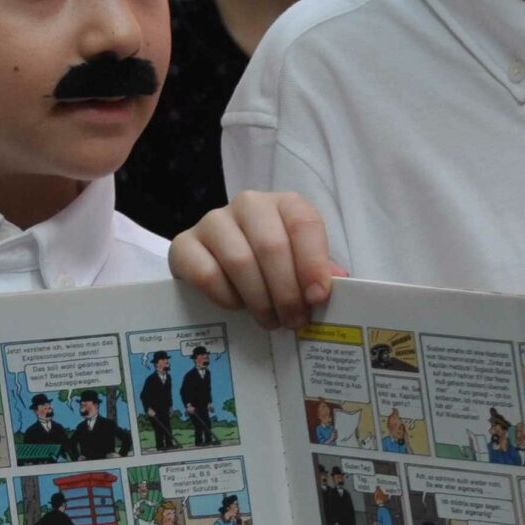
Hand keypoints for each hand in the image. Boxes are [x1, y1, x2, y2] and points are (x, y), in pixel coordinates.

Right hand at [169, 192, 343, 329]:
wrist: (216, 264)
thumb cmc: (267, 265)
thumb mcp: (298, 264)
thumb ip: (318, 271)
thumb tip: (341, 282)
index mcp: (283, 204)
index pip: (303, 224)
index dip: (313, 263)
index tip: (318, 297)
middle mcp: (249, 205)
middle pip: (271, 246)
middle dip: (286, 291)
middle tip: (293, 320)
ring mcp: (213, 222)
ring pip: (240, 260)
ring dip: (259, 299)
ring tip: (270, 320)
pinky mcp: (184, 244)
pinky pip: (206, 273)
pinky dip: (226, 297)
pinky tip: (237, 307)